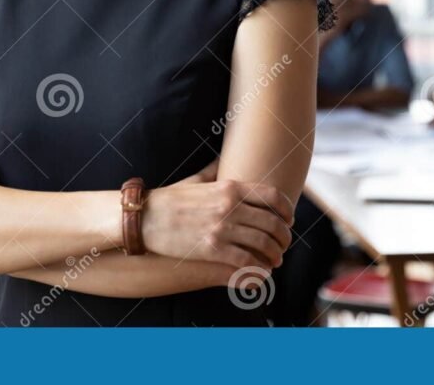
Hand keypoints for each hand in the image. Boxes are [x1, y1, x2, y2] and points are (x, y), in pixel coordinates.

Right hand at [142, 159, 293, 272]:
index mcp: (230, 187)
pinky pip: (246, 261)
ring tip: (274, 261)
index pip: (273, 197)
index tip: (289, 221)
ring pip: (264, 244)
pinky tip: (260, 273)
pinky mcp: (212, 249)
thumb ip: (214, 172)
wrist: (144, 217)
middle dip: (284, 238)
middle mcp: (230, 206)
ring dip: (274, 256)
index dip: (287, 211)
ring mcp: (222, 228)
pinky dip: (259, 269)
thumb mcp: (196, 181)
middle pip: (273, 223)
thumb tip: (222, 160)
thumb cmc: (169, 200)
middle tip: (283, 246)